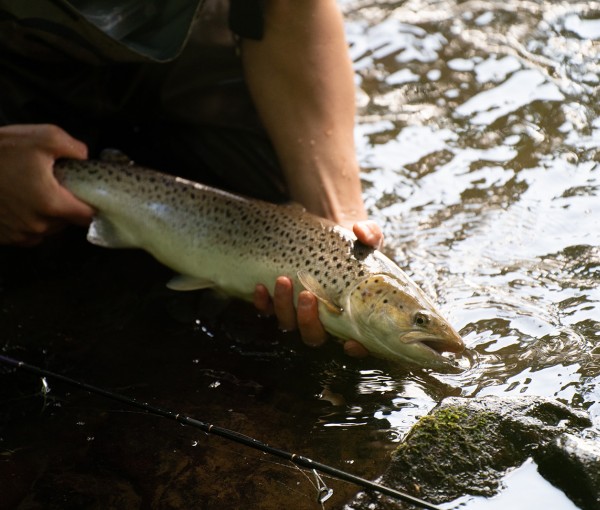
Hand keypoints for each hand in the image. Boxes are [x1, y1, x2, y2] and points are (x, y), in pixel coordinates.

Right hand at [0, 124, 93, 245]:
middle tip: (54, 186)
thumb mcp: (42, 137)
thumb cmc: (0, 151)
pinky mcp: (4, 238)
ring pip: (47, 229)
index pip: (87, 216)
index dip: (90, 204)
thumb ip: (73, 147)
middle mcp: (38, 225)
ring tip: (33, 192)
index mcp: (53, 204)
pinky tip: (19, 204)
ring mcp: (19, 234)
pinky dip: (27, 222)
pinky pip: (27, 234)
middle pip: (67, 222)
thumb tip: (85, 157)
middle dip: (65, 206)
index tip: (87, 194)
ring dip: (46, 215)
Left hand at [253, 220, 383, 356]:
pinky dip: (262, 303)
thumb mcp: (365, 240)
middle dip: (308, 321)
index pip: (358, 345)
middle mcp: (324, 322)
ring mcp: (299, 315)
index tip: (350, 344)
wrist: (324, 243)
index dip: (357, 350)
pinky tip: (260, 287)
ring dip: (283, 307)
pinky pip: (267, 312)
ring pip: (289, 324)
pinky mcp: (280, 304)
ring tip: (283, 280)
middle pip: (314, 336)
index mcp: (351, 315)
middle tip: (307, 295)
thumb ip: (369, 235)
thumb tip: (361, 231)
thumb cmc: (350, 248)